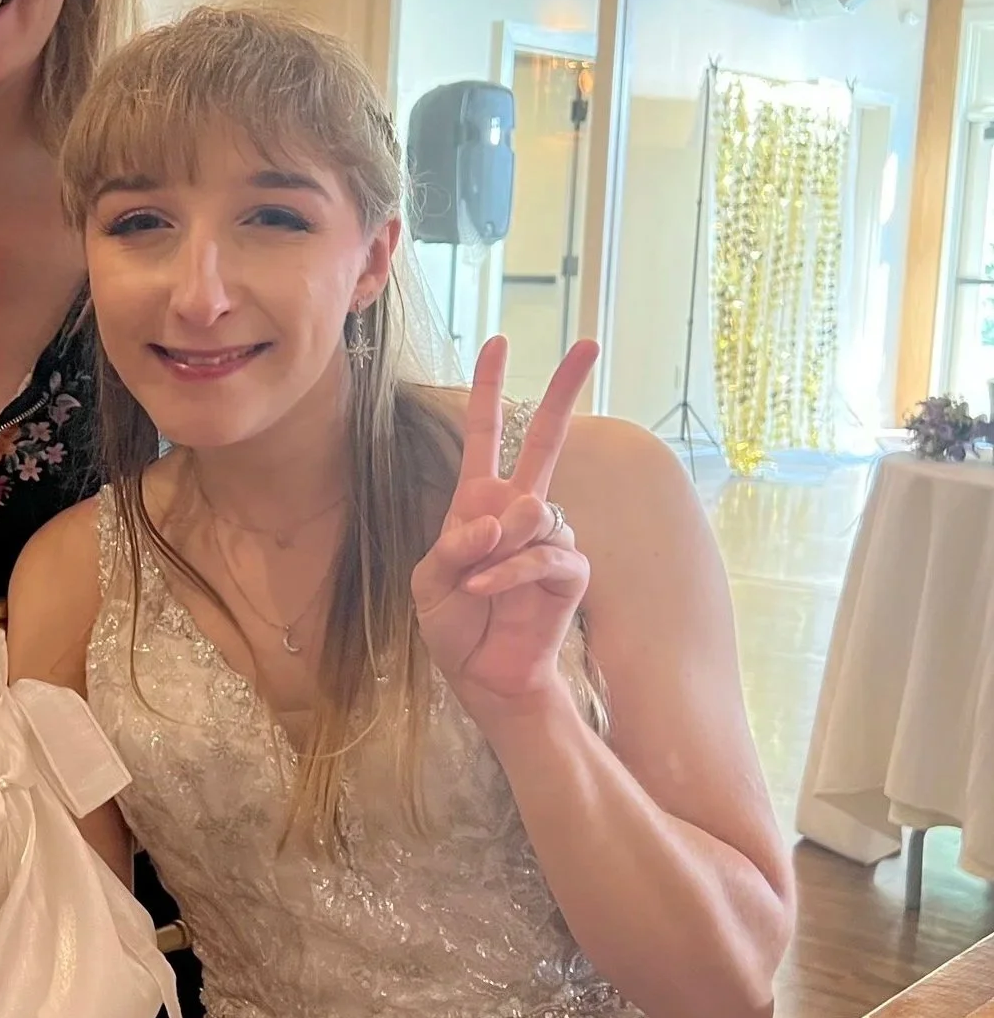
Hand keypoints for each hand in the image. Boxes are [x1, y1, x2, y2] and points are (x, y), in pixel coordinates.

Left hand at [411, 336, 597, 728]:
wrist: (482, 675)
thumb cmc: (454, 624)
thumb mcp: (429, 581)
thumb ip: (455, 545)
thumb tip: (502, 516)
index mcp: (478, 502)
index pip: (488, 434)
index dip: (491, 389)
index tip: (498, 342)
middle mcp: (518, 512)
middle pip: (548, 441)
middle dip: (565, 391)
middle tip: (589, 344)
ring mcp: (547, 539)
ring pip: (536, 511)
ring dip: (498, 546)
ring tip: (475, 580)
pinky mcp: (569, 573)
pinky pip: (545, 554)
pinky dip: (510, 571)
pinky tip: (486, 587)